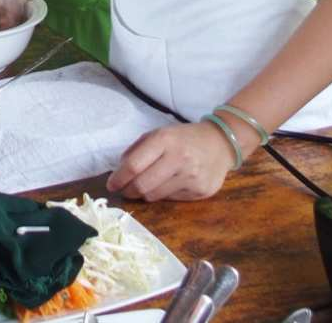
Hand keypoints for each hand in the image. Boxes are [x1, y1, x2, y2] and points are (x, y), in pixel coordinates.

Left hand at [105, 121, 236, 201]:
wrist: (221, 143)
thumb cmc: (184, 138)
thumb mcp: (159, 134)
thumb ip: (138, 150)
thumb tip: (119, 171)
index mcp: (165, 140)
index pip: (134, 165)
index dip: (118, 178)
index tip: (111, 184)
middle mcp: (179, 158)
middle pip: (142, 185)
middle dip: (128, 190)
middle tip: (124, 190)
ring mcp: (192, 177)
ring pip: (155, 195)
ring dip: (143, 194)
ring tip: (142, 188)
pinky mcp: (201, 191)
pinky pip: (171, 199)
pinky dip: (163, 194)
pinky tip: (167, 184)